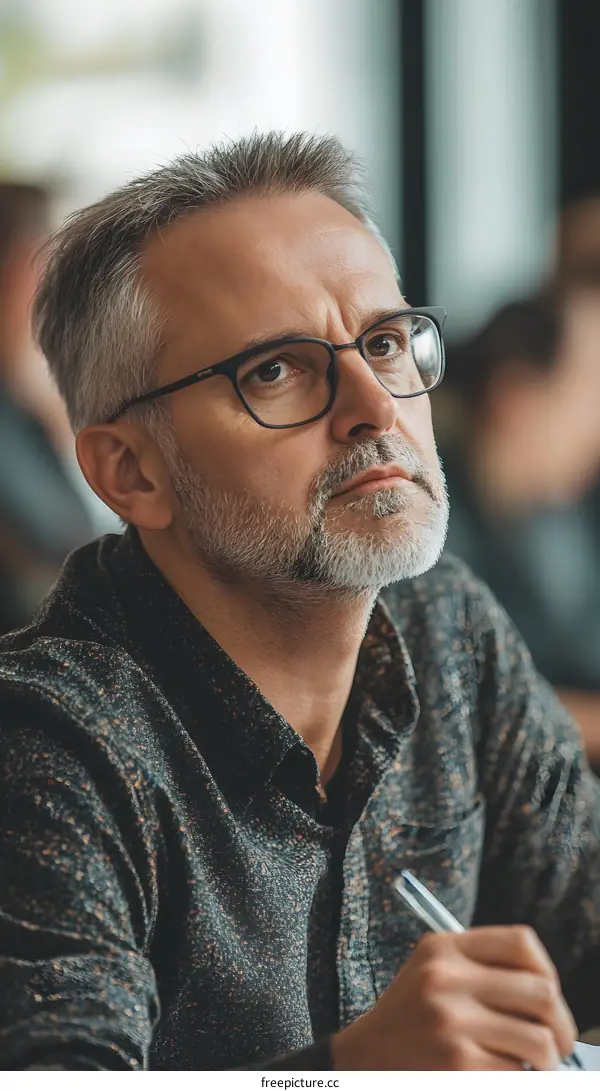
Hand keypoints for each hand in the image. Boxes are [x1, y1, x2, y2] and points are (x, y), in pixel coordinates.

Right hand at [331, 925, 576, 1069]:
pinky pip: (517, 1074)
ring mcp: (451, 1021)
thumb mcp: (433, 971)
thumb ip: (482, 968)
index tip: (548, 997)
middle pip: (541, 992)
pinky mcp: (456, 1063)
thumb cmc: (410, 1017)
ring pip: (539, 1040)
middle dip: (562, 1026)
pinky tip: (506, 1075)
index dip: (547, 971)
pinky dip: (521, 1079)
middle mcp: (446, 977)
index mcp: (443, 947)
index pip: (522, 942)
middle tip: (560, 1044)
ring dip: (547, 1060)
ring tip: (536, 1066)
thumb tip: (550, 996)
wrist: (364, 1058)